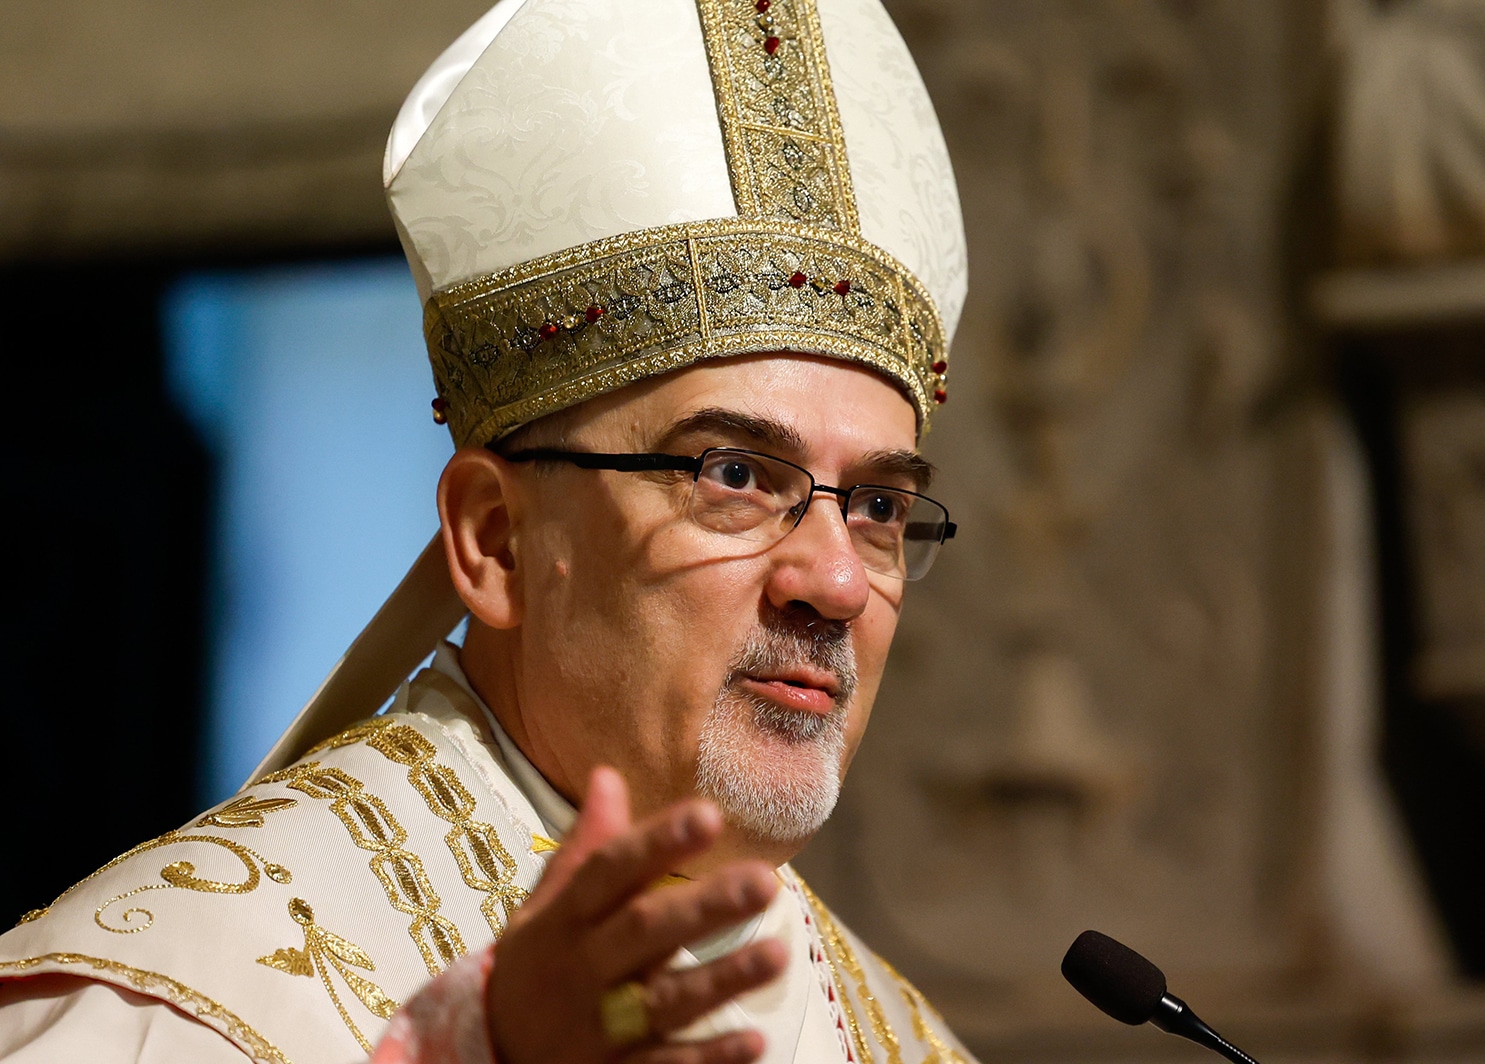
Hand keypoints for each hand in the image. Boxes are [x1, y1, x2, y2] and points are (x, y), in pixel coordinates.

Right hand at [486, 766, 787, 1062]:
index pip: (609, 870)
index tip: (708, 813)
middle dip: (703, 906)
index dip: (657, 842)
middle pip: (643, 932)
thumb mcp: (545, 908)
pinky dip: (709, 1058)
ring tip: (777, 953)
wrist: (487, 1057)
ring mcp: (598, 1028)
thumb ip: (584, 849)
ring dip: (721, 979)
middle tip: (764, 880)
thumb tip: (608, 774)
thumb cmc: (536, 968)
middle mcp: (581, 968)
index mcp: (564, 919)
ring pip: (664, 1001)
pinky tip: (754, 1041)